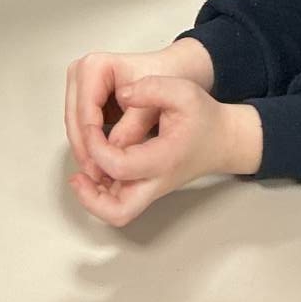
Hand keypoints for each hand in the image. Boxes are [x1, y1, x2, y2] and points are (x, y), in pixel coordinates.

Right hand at [64, 37, 213, 178]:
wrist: (174, 68)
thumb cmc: (165, 75)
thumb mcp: (153, 104)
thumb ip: (133, 127)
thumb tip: (115, 151)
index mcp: (94, 66)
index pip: (85, 110)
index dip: (92, 140)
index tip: (101, 162)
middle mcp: (80, 72)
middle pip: (74, 118)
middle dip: (85, 148)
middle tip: (96, 174)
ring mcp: (79, 85)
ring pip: (74, 124)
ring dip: (85, 149)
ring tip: (98, 173)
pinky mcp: (83, 97)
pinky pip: (80, 125)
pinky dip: (89, 144)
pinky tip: (99, 161)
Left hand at [70, 78, 263, 226]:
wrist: (223, 140)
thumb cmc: (204, 117)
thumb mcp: (183, 91)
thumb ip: (152, 89)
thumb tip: (123, 94)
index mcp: (164, 159)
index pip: (119, 166)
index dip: (96, 148)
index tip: (91, 125)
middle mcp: (156, 182)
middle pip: (118, 212)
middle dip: (90, 198)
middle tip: (77, 176)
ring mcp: (151, 190)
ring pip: (116, 213)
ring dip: (92, 198)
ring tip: (80, 174)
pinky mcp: (146, 189)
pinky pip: (118, 202)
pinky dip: (100, 193)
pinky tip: (93, 167)